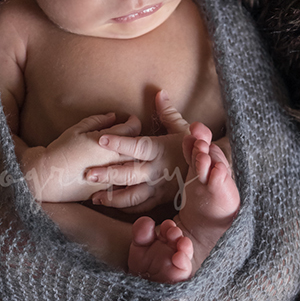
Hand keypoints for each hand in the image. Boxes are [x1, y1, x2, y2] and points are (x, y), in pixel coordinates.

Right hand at [20, 112, 143, 202]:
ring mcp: (114, 177)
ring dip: (132, 159)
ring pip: (134, 167)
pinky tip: (118, 171)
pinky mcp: (108, 191)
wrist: (48, 177)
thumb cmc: (61, 150)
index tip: (130, 121)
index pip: (133, 129)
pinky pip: (124, 183)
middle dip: (137, 141)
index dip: (134, 122)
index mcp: (109, 142)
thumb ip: (98, 121)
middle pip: (139, 149)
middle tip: (130, 137)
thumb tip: (113, 116)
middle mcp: (115, 160)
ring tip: (125, 154)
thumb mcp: (77, 130)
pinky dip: (124, 176)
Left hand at [86, 90, 194, 210]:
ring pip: (132, 196)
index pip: (137, 146)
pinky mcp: (160, 200)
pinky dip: (124, 207)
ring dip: (112, 197)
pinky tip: (109, 205)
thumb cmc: (193, 148)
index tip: (101, 139)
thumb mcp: (183, 129)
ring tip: (93, 197)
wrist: (211, 173)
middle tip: (88, 174)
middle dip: (108, 175)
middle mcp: (157, 170)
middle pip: (129, 174)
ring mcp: (158, 188)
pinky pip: (140, 206)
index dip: (119, 143)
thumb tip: (159, 93)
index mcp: (160, 150)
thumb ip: (167, 113)